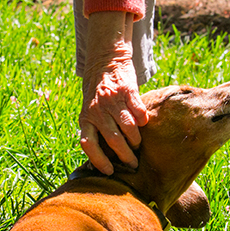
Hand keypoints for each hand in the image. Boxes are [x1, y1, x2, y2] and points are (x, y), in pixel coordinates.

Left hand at [78, 11, 148, 173]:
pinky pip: (139, 112)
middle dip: (125, 156)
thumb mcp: (89, 109)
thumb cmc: (97, 91)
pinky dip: (143, 121)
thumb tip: (103, 158)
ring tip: (138, 145)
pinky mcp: (128, 91)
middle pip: (114, 141)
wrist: (105, 59)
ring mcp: (112, 101)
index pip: (88, 145)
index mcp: (85, 117)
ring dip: (135, 141)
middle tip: (133, 164)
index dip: (99, 161)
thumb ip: (95, 128)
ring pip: (129, 129)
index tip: (110, 171)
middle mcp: (97, 110)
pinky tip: (144, 124)